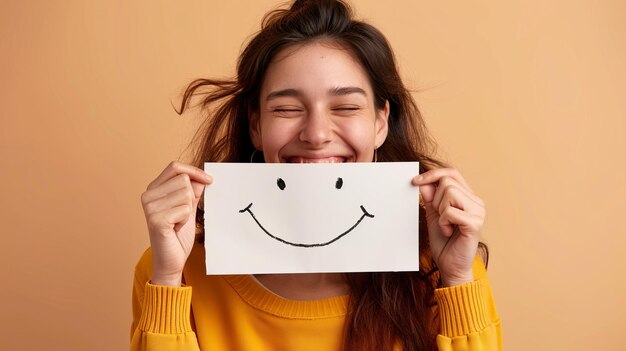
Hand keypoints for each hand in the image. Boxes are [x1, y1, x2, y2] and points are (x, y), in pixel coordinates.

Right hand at [141, 161, 211, 285]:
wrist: (171, 260)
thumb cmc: (178, 234)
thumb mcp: (188, 207)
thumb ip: (193, 191)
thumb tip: (202, 176)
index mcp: (153, 189)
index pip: (175, 167)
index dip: (194, 171)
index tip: (209, 180)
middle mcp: (148, 195)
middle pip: (184, 180)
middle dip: (191, 197)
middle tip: (182, 214)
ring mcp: (150, 207)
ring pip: (186, 194)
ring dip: (188, 210)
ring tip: (177, 222)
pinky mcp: (156, 219)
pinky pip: (185, 209)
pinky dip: (185, 220)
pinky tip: (176, 229)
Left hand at [412, 168, 484, 286]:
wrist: (451, 266)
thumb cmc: (444, 242)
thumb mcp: (433, 215)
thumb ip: (430, 198)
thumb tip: (423, 181)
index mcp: (468, 197)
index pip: (452, 173)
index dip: (433, 174)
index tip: (415, 181)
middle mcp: (476, 202)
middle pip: (448, 182)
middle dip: (436, 200)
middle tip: (440, 217)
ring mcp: (478, 211)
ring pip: (449, 192)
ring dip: (440, 211)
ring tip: (446, 225)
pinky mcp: (475, 223)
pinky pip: (450, 211)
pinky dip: (443, 222)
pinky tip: (448, 231)